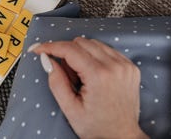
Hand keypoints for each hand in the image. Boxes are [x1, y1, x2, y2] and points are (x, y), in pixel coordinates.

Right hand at [31, 38, 146, 138]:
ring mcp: (126, 66)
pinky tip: (93, 73)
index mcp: (99, 76)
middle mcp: (115, 67)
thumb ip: (56, 81)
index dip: (50, 47)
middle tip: (67, 74)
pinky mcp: (131, 67)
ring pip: (94, 43)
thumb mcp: (70, 108)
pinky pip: (107, 50)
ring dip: (81, 53)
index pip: (70, 49)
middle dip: (67, 53)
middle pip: (81, 42)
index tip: (39, 49)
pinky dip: (95, 56)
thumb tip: (47, 59)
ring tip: (82, 77)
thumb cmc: (98, 127)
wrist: (122, 136)